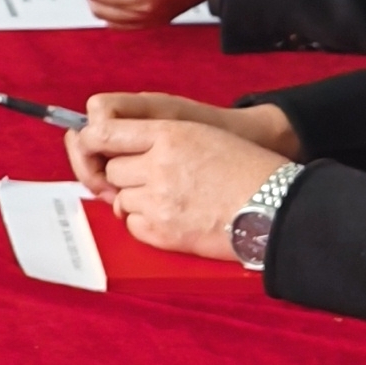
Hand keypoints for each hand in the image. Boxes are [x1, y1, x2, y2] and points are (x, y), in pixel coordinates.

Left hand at [63, 91, 298, 256]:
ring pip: (120, 199)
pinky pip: (132, 225)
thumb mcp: (202, 135)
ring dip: (137, 199)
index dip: (92, 141)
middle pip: (113, 169)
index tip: (90, 146)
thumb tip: (119, 148)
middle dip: (127, 175)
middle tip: (154, 179)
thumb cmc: (246, 169)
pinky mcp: (163, 233)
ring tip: (170, 199)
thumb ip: (160, 138)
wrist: (275, 206)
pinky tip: (170, 217)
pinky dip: (144, 223)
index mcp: (169, 134)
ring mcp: (159, 201)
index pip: (105, 132)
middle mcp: (158, 165)